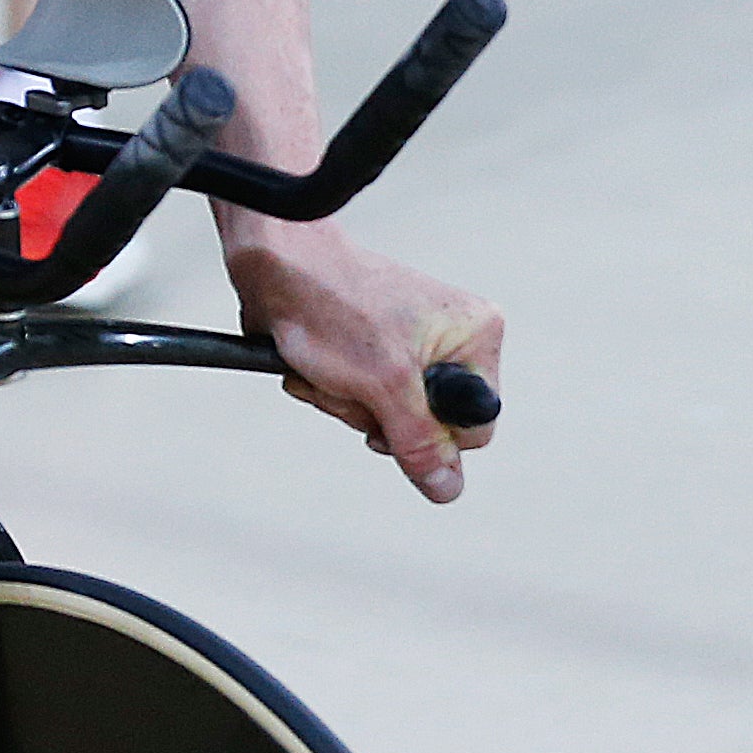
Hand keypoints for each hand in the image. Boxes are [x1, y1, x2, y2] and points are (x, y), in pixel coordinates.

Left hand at [229, 221, 502, 503]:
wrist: (275, 262)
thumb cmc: (331, 304)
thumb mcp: (383, 384)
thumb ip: (419, 442)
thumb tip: (447, 490)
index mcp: (477, 336)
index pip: (474, 430)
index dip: (428, 435)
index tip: (389, 405)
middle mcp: (453, 341)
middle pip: (428, 429)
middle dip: (377, 416)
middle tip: (350, 380)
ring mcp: (413, 346)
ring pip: (390, 420)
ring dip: (347, 404)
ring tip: (326, 366)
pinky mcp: (375, 351)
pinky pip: (363, 401)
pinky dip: (334, 392)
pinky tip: (313, 364)